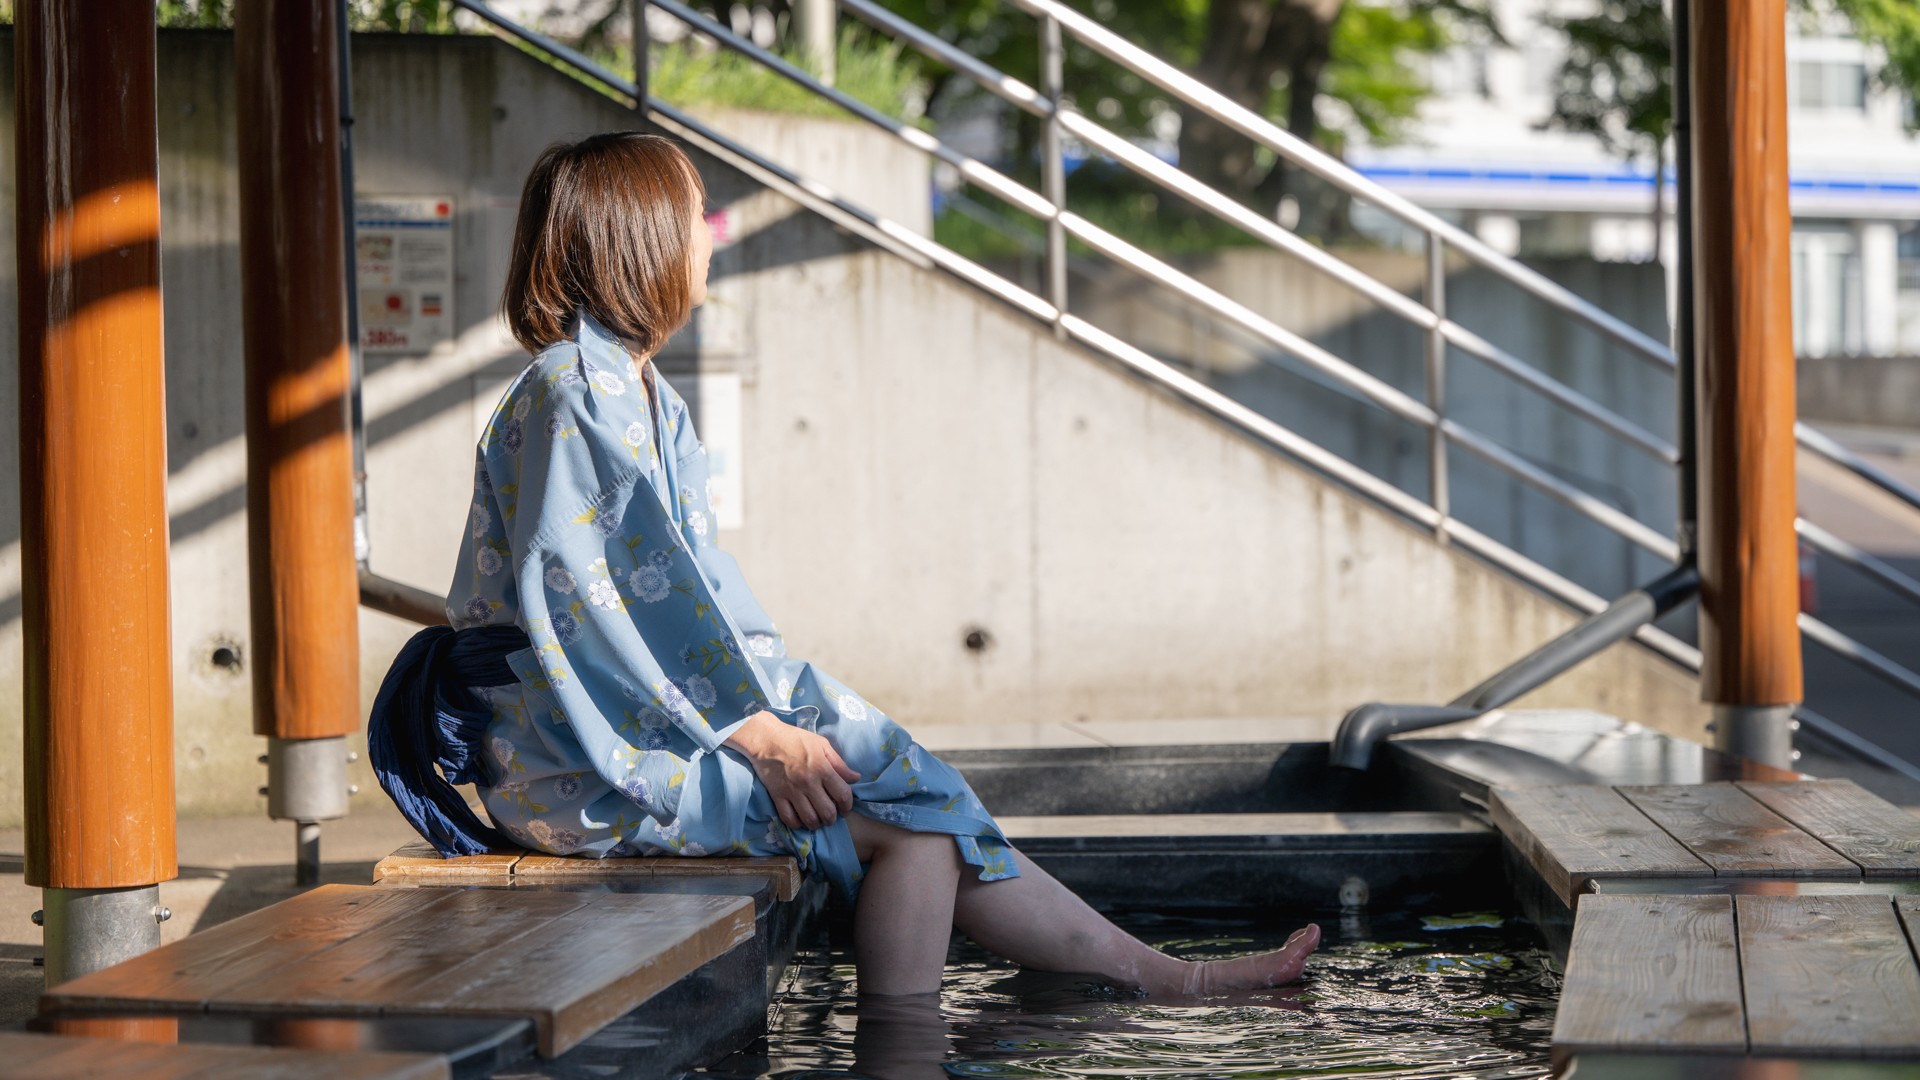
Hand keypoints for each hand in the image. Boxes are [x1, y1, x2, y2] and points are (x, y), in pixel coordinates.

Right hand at [725, 711, 859, 829]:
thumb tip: (856, 778)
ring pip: (809, 819)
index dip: (848, 806)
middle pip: (827, 812)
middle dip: (832, 818)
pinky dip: (797, 824)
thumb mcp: (821, 745)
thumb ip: (839, 763)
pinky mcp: (777, 796)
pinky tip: (800, 820)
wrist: (766, 739)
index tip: (845, 808)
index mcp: (822, 769)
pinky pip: (789, 819)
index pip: (843, 795)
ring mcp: (792, 791)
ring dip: (816, 824)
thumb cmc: (796, 739)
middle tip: (831, 816)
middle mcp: (809, 783)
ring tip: (817, 820)